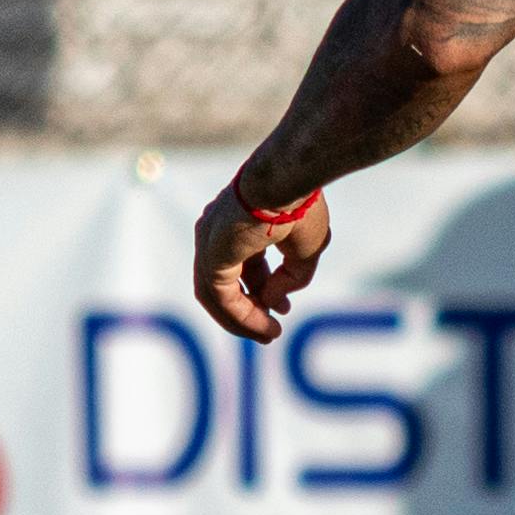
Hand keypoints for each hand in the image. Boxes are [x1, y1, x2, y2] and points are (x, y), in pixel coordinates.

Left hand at [191, 182, 331, 341]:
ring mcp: (208, 245)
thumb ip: (292, 277)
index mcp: (239, 224)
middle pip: (226, 282)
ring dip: (242, 321)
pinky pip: (221, 299)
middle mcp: (216, 234)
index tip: (283, 308)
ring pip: (217, 296)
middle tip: (270, 330)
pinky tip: (264, 326)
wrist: (285, 180)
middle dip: (248, 309)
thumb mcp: (306, 247)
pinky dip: (242, 317)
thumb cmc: (299, 204)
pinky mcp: (209, 257)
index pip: (244, 264)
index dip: (263, 289)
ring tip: (269, 335)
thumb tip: (273, 302)